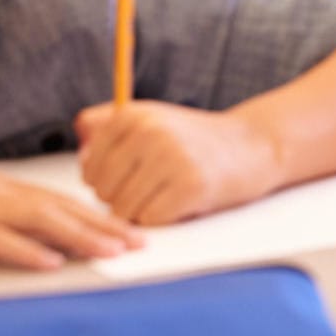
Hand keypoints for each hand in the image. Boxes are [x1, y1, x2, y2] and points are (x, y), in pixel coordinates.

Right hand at [0, 163, 139, 268]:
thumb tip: (30, 239)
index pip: (59, 201)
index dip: (98, 215)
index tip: (131, 229)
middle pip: (60, 209)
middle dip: (104, 226)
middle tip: (141, 242)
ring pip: (39, 221)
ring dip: (81, 236)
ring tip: (114, 251)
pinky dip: (25, 250)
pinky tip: (51, 263)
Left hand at [76, 101, 279, 225]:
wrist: (255, 145)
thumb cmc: (196, 139)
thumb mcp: (153, 119)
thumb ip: (109, 124)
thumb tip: (80, 145)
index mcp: (133, 115)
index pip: (90, 169)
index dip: (110, 181)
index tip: (139, 173)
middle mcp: (149, 132)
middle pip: (103, 192)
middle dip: (125, 198)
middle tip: (157, 185)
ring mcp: (170, 158)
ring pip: (123, 210)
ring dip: (144, 211)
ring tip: (170, 192)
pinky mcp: (190, 186)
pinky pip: (150, 220)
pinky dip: (164, 218)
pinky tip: (183, 201)